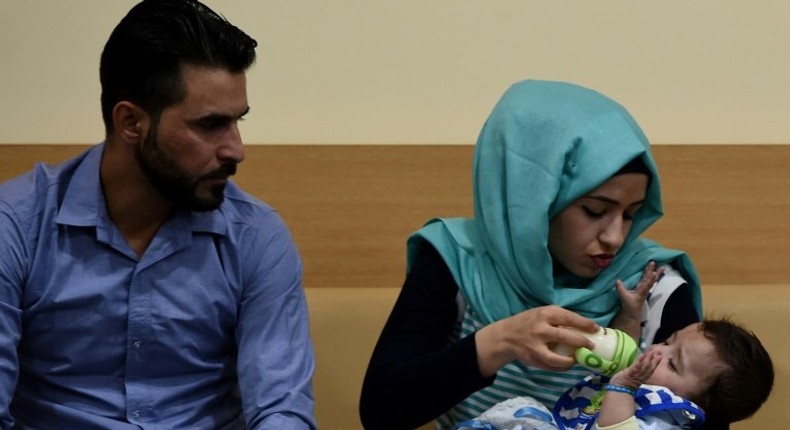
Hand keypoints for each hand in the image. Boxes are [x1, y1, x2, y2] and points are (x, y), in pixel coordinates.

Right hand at [474, 305, 598, 376]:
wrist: (505, 335)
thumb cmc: (528, 322)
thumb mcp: (541, 313)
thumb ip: (559, 317)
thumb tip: (583, 326)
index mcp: (544, 314)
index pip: (569, 317)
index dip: (585, 323)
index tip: (596, 329)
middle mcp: (539, 329)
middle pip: (565, 336)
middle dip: (581, 342)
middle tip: (591, 345)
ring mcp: (535, 345)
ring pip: (557, 357)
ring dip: (571, 360)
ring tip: (579, 359)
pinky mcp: (532, 358)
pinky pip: (551, 366)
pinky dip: (562, 367)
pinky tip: (568, 364)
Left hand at [609, 347, 660, 389]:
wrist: (617, 391)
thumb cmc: (622, 385)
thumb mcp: (631, 379)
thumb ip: (635, 373)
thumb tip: (637, 366)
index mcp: (641, 378)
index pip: (650, 370)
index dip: (655, 364)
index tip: (659, 357)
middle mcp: (640, 377)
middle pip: (649, 368)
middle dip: (654, 361)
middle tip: (659, 354)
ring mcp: (635, 375)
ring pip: (644, 367)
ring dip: (648, 359)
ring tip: (651, 352)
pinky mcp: (629, 373)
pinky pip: (635, 367)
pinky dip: (639, 361)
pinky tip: (642, 355)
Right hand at [616, 261, 664, 321]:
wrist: (632, 313)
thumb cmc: (629, 306)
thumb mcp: (624, 298)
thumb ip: (620, 289)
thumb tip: (617, 280)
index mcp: (641, 292)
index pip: (647, 284)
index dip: (650, 278)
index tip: (654, 272)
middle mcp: (644, 289)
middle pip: (650, 280)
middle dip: (653, 272)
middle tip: (658, 265)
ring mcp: (644, 289)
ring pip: (651, 280)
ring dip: (656, 273)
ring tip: (662, 268)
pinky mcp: (642, 289)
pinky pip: (648, 281)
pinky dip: (651, 276)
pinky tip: (654, 273)